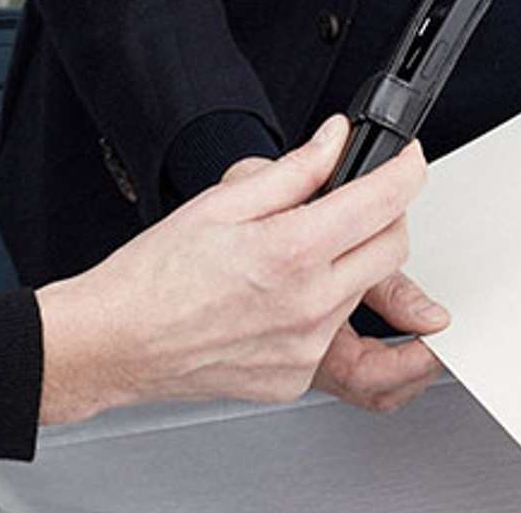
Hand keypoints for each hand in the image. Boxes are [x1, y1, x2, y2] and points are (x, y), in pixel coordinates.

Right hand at [35, 116, 425, 422]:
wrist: (112, 342)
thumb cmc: (152, 277)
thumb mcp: (223, 201)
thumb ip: (295, 169)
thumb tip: (335, 141)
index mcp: (292, 252)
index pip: (383, 202)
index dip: (405, 170)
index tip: (408, 160)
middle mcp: (308, 305)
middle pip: (394, 247)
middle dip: (385, 215)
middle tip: (354, 201)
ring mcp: (305, 349)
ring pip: (366, 290)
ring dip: (352, 263)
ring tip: (298, 253)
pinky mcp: (296, 379)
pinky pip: (336, 333)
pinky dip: (324, 307)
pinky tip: (282, 296)